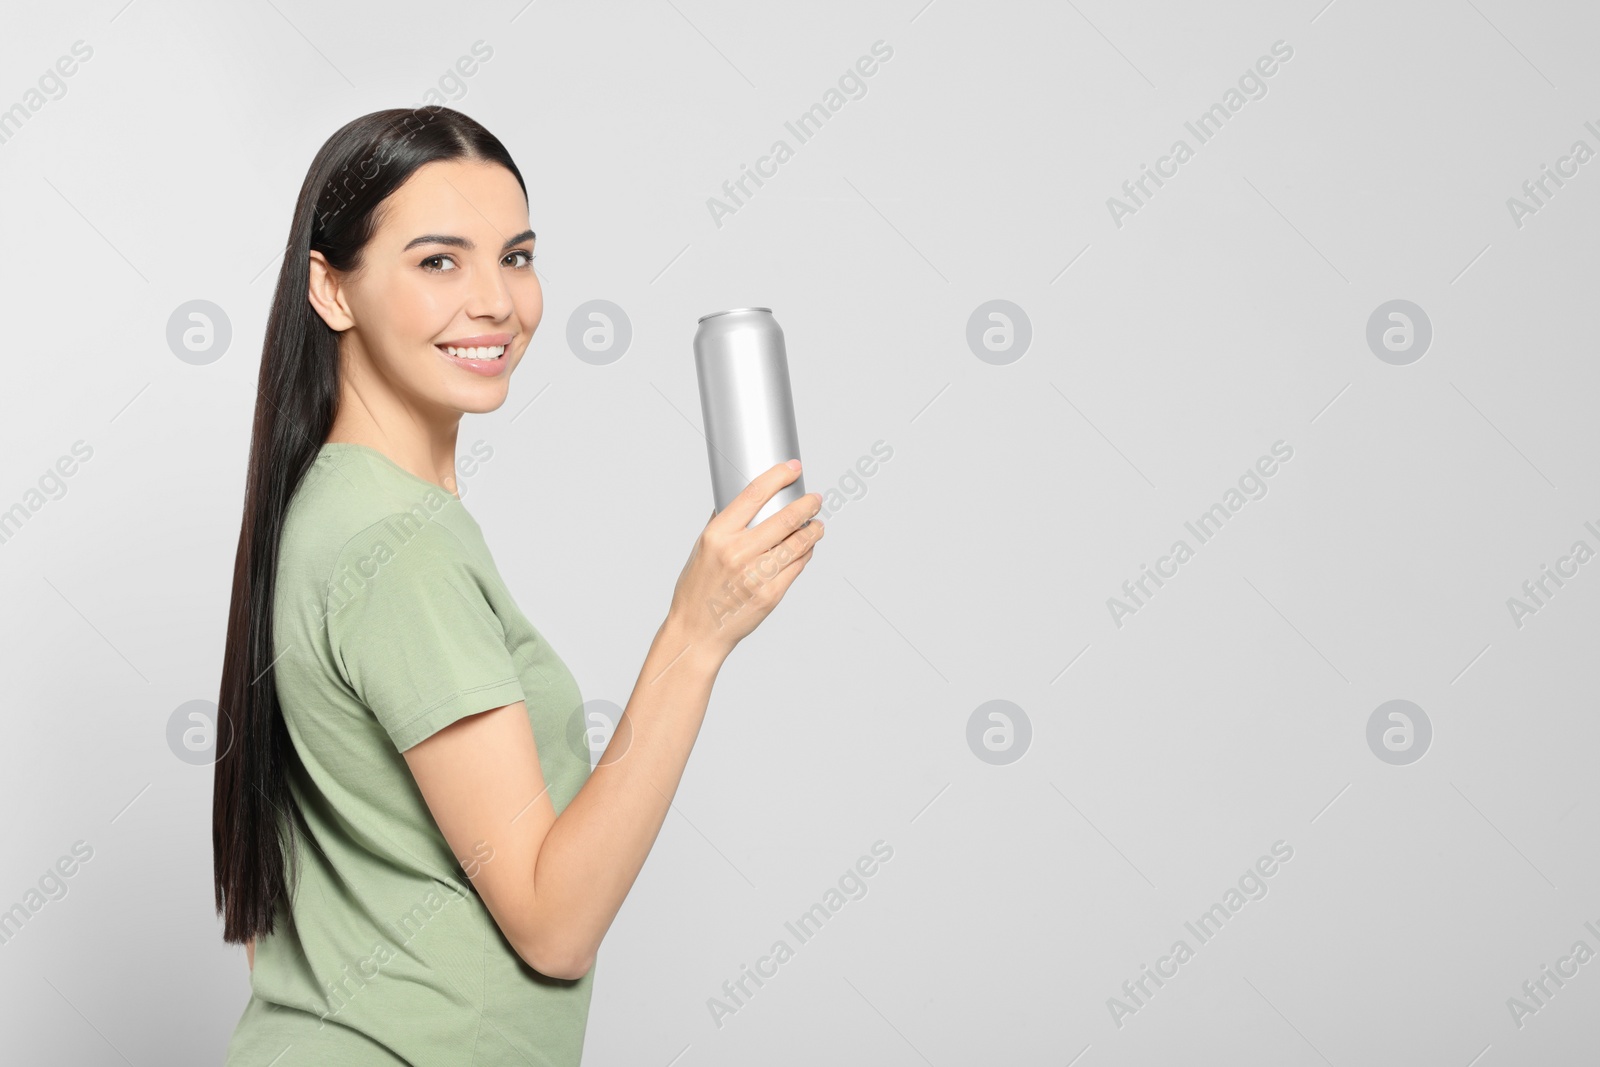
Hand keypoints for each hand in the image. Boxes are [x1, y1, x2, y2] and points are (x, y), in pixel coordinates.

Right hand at [666, 461, 824, 659]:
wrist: (697, 631)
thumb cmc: (697, 589)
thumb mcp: (701, 549)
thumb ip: (722, 524)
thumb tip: (743, 499)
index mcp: (717, 536)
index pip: (753, 495)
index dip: (778, 477)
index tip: (793, 468)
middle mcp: (737, 553)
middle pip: (785, 519)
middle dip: (807, 505)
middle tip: (815, 499)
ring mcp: (756, 575)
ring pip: (798, 543)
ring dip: (813, 531)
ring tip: (817, 525)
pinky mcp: (770, 595)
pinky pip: (797, 567)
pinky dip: (805, 554)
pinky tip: (806, 549)